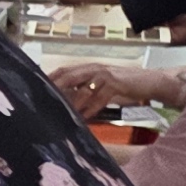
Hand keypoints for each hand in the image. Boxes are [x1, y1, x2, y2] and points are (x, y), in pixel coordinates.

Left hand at [46, 61, 177, 119]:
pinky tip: (84, 117)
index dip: (50, 78)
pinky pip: (100, 98)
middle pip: (69, 76)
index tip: (36, 88)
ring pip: (83, 89)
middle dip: (55, 88)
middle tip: (44, 100)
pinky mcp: (116, 84)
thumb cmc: (123, 85)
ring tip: (63, 114)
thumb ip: (86, 89)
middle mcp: (94, 69)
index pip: (64, 70)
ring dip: (72, 103)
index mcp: (89, 68)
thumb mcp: (102, 84)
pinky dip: (91, 108)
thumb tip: (68, 100)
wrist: (150, 81)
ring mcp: (105, 76)